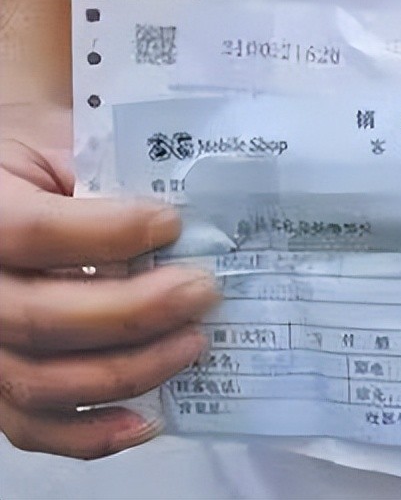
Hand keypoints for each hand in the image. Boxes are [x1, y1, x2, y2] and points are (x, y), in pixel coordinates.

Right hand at [0, 106, 218, 458]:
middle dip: (135, 311)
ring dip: (130, 370)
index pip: (35, 233)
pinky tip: (151, 418)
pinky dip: (93, 434)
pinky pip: (33, 427)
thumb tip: (184, 215)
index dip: (108, 233)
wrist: (4, 186)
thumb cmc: (34, 164)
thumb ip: (105, 171)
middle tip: (203, 291)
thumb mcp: (56, 142)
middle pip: (41, 318)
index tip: (172, 222)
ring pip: (42, 381)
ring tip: (194, 342)